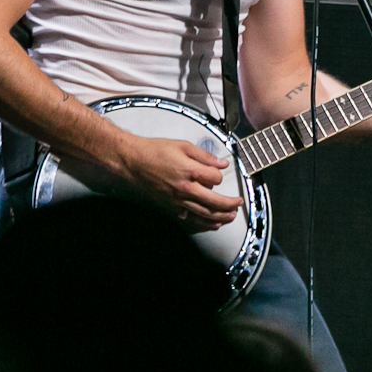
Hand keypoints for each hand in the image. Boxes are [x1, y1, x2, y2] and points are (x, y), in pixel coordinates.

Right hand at [120, 135, 242, 230]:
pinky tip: (212, 224)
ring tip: (231, 216)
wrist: (132, 162)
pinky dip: (203, 223)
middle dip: (230, 204)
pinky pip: (191, 219)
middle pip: (215, 202)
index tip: (217, 171)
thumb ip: (205, 156)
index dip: (219, 174)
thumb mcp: (183, 146)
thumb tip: (222, 163)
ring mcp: (178, 201)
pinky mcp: (170, 207)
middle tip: (239, 203)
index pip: (216, 178)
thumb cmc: (155, 151)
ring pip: (205, 214)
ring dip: (221, 217)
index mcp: (190, 171)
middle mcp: (186, 189)